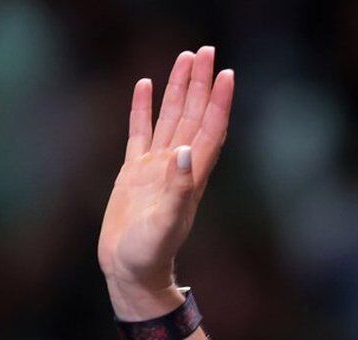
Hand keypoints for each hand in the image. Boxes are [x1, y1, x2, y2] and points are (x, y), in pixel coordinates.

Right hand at [97, 46, 233, 313]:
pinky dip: (144, 108)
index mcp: (191, 176)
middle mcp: (178, 167)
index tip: (227, 74)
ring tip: (185, 58)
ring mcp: (156, 167)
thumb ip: (177, 189)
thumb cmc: (150, 253)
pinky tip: (145, 85)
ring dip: (179, 89)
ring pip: (171, 118)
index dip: (218, 102)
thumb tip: (186, 153)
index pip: (209, 130)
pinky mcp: (134, 172)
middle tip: (207, 51)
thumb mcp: (166, 223)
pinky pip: (140, 131)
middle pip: (193, 116)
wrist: (130, 270)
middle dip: (201, 84)